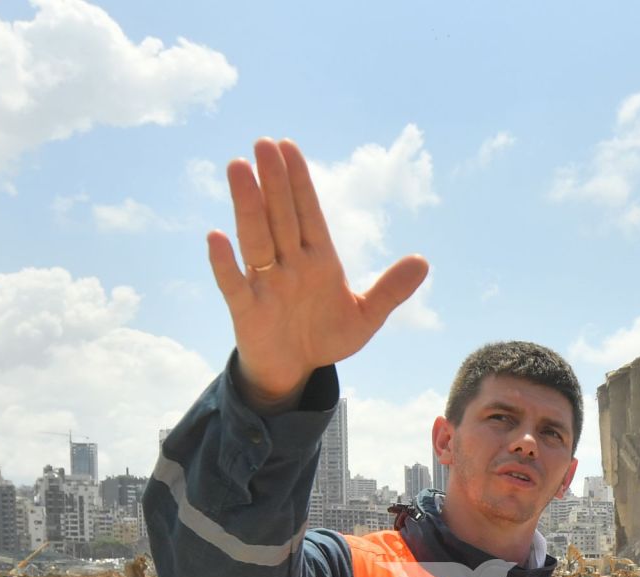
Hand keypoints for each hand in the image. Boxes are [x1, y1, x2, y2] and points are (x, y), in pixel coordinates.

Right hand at [206, 137, 428, 407]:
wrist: (295, 371)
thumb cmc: (325, 336)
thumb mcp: (366, 316)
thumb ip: (390, 289)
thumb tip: (423, 261)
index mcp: (318, 260)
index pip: (308, 213)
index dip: (299, 181)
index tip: (288, 146)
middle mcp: (289, 264)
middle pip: (280, 216)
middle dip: (274, 181)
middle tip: (263, 143)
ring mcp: (266, 284)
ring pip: (256, 238)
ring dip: (248, 206)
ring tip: (238, 168)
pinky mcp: (248, 310)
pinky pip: (234, 284)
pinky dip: (225, 263)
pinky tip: (216, 237)